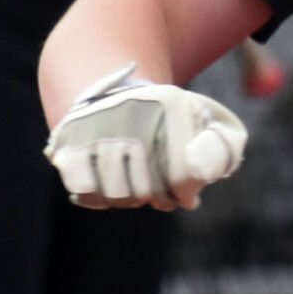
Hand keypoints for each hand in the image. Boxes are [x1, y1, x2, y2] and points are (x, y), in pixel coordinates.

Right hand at [44, 61, 247, 210]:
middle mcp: (132, 107)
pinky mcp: (69, 139)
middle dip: (160, 200)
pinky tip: (110, 188)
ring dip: (131, 201)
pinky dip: (98, 198)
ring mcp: (96, 123)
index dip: (187, 193)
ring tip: (139, 192)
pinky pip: (85, 190)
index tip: (188, 195)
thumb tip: (196, 187)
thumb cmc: (171, 121)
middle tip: (163, 197)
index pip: (184, 172)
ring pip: (117, 193)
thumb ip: (223, 149)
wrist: (114, 92)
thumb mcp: (210, 124)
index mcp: (172, 101)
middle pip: (148, 188)